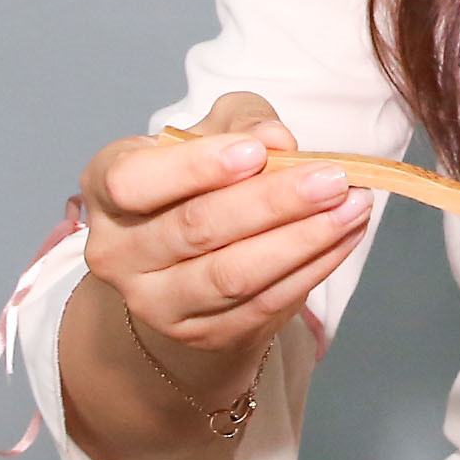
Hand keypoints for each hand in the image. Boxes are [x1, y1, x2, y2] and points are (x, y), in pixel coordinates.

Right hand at [77, 91, 370, 391]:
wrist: (189, 262)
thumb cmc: (199, 180)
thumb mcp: (214, 133)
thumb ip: (243, 124)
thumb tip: (277, 140)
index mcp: (106, 190)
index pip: (133, 181)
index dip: (194, 168)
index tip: (256, 152)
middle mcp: (117, 252)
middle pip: (196, 228)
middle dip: (273, 202)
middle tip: (333, 178)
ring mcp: (155, 301)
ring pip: (233, 274)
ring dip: (303, 239)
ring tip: (353, 206)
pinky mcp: (199, 335)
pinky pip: (263, 303)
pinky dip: (312, 267)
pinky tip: (345, 236)